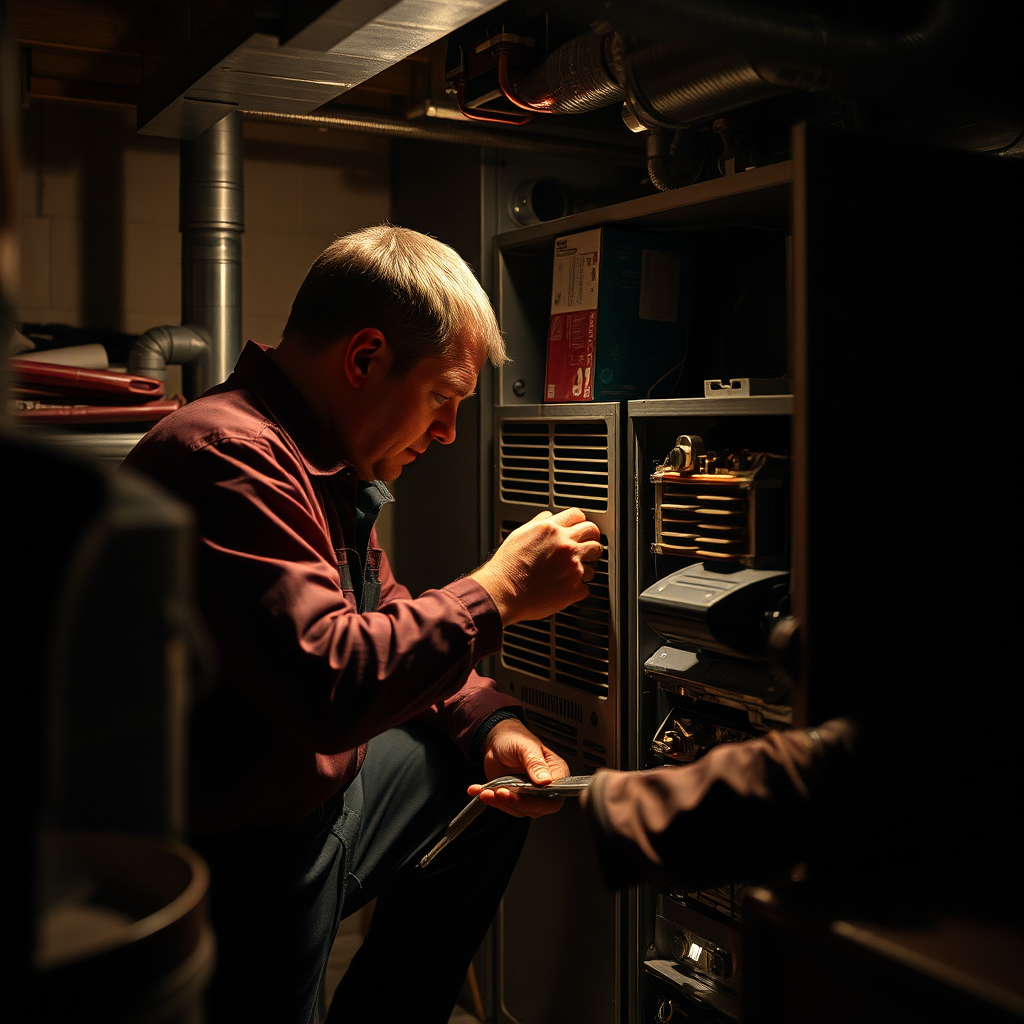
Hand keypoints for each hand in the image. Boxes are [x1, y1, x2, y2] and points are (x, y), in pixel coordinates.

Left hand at [468, 719, 569, 817]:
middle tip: (500, 792)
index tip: (522, 791)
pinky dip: (492, 801)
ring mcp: (530, 794)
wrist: (497, 741)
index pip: (555, 794)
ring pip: (520, 810)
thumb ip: (535, 763)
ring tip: (487, 791)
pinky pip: (506, 806)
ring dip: (501, 803)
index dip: (540, 799)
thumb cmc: (515, 738)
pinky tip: (480, 791)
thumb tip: (546, 781)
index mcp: (555, 771)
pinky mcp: (514, 798)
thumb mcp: (525, 746)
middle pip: (538, 807)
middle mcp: (545, 787)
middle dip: (517, 803)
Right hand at [469, 508, 602, 624]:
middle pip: (593, 534)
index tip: (581, 529)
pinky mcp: (575, 588)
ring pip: (595, 563)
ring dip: (586, 567)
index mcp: (551, 530)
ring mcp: (573, 567)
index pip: (578, 516)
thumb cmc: (507, 567)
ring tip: (572, 572)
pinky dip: (577, 589)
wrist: (503, 592)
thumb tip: (549, 517)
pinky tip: (565, 588)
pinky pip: (586, 587)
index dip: (581, 522)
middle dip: (592, 540)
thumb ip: (538, 523)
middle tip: (587, 547)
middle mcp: (565, 545)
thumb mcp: (519, 534)